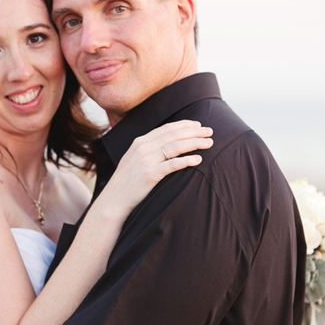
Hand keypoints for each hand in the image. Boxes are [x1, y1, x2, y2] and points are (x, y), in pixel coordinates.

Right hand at [95, 120, 212, 218]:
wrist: (114, 200)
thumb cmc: (127, 182)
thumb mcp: (134, 159)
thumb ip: (148, 150)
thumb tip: (168, 144)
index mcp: (140, 142)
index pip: (166, 128)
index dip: (184, 125)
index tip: (198, 124)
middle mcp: (143, 148)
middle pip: (174, 135)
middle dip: (194, 131)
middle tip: (210, 131)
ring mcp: (146, 160)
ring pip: (175, 147)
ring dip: (194, 143)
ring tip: (209, 143)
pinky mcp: (150, 175)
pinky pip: (172, 165)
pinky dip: (187, 160)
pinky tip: (198, 159)